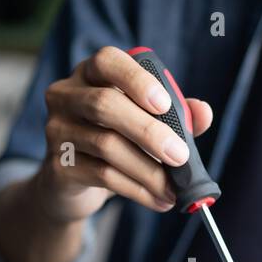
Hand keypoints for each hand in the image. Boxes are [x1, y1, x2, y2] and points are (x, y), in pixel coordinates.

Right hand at [34, 46, 213, 221]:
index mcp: (90, 74)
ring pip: (106, 145)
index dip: (135, 80)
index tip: (164, 104)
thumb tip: (203, 112)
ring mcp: (57, 131)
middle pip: (104, 105)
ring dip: (148, 171)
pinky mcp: (58, 166)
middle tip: (181, 156)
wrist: (72, 184)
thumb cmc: (115, 140)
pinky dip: (137, 190)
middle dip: (149, 132)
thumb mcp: (146, 124)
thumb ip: (176, 115)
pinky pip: (101, 176)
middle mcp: (66, 96)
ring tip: (173, 189)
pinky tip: (158, 200)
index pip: (107, 61)